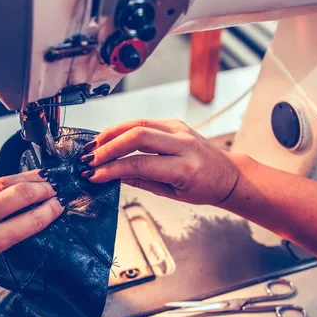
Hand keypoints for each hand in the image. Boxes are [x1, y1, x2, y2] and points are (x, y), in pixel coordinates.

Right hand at [80, 119, 239, 205]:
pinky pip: (143, 122)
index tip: (93, 175)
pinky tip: (108, 139)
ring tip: (92, 148)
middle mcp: (183, 143)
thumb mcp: (171, 193)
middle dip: (108, 147)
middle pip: (137, 136)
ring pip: (137, 124)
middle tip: (88, 159)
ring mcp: (179, 129)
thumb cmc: (202, 188)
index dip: (112, 169)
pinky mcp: (174, 123)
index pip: (140, 163)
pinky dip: (122, 130)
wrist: (227, 174)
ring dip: (111, 134)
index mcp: (185, 167)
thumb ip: (140, 181)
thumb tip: (111, 175)